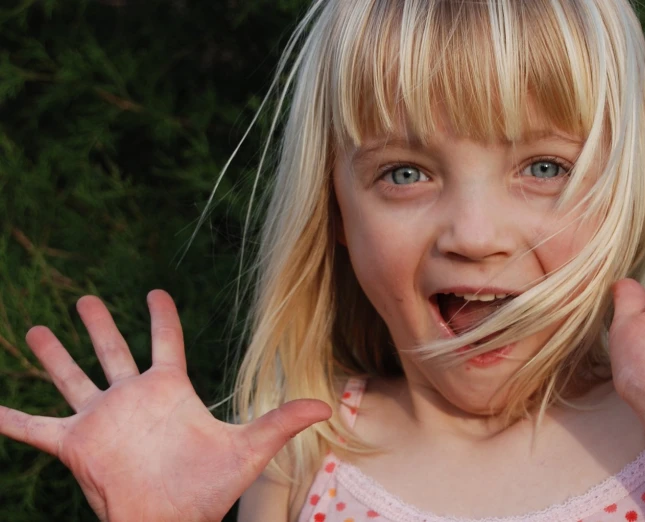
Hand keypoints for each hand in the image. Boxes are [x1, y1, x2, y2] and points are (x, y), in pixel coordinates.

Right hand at [0, 290, 330, 521]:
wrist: (170, 521)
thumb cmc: (209, 490)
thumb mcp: (248, 449)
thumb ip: (282, 422)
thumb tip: (326, 404)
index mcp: (169, 391)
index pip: (165, 342)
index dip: (161, 317)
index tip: (155, 293)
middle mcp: (132, 399)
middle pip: (112, 352)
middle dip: (98, 325)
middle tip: (84, 299)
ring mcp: (102, 420)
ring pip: (72, 378)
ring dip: (53, 356)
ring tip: (36, 330)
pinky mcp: (76, 446)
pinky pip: (34, 428)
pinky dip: (10, 420)